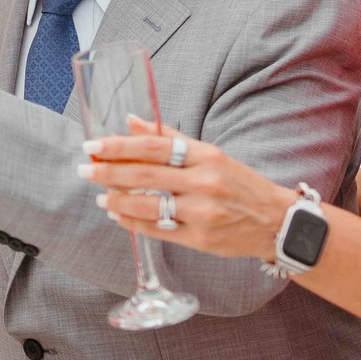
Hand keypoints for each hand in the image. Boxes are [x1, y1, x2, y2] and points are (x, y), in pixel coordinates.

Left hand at [81, 118, 294, 260]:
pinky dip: (133, 223)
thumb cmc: (240, 185)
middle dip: (108, 172)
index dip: (119, 146)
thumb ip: (170, 139)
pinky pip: (158, 230)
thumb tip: (131, 120)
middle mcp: (204, 183)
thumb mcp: (211, 155)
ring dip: (117, 201)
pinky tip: (118, 216)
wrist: (275, 222)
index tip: (93, 145)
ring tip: (100, 196)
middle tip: (85, 169)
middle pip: (145, 175)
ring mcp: (202, 213)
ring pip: (148, 205)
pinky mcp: (200, 239)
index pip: (153, 146)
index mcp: (206, 156)